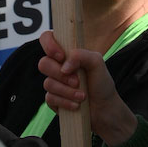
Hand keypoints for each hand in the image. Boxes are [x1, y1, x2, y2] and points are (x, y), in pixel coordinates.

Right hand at [38, 29, 137, 145]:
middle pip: (43, 63)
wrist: (104, 108)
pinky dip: (65, 102)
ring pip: (48, 83)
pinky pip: (50, 98)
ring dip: (67, 91)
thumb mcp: (97, 62)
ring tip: (82, 95)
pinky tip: (76, 105)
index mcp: (67, 52)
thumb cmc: (101, 82)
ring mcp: (54, 83)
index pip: (47, 38)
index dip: (49, 45)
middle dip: (61, 75)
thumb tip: (64, 66)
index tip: (61, 57)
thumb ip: (81, 55)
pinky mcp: (53, 99)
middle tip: (77, 81)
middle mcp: (58, 66)